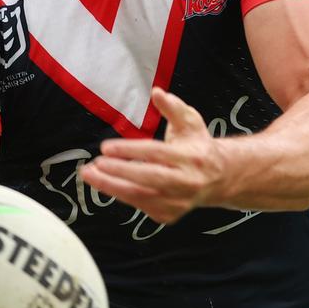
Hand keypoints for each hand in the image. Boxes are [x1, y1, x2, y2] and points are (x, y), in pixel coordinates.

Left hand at [81, 87, 224, 223]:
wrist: (219, 178)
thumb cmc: (197, 145)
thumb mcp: (190, 121)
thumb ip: (172, 107)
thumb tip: (156, 92)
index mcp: (192, 157)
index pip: (156, 154)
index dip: (129, 150)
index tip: (105, 147)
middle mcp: (187, 182)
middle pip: (149, 179)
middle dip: (118, 172)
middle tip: (94, 165)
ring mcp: (179, 202)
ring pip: (141, 197)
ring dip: (111, 187)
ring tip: (89, 175)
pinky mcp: (170, 215)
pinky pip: (141, 205)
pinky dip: (120, 195)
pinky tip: (104, 183)